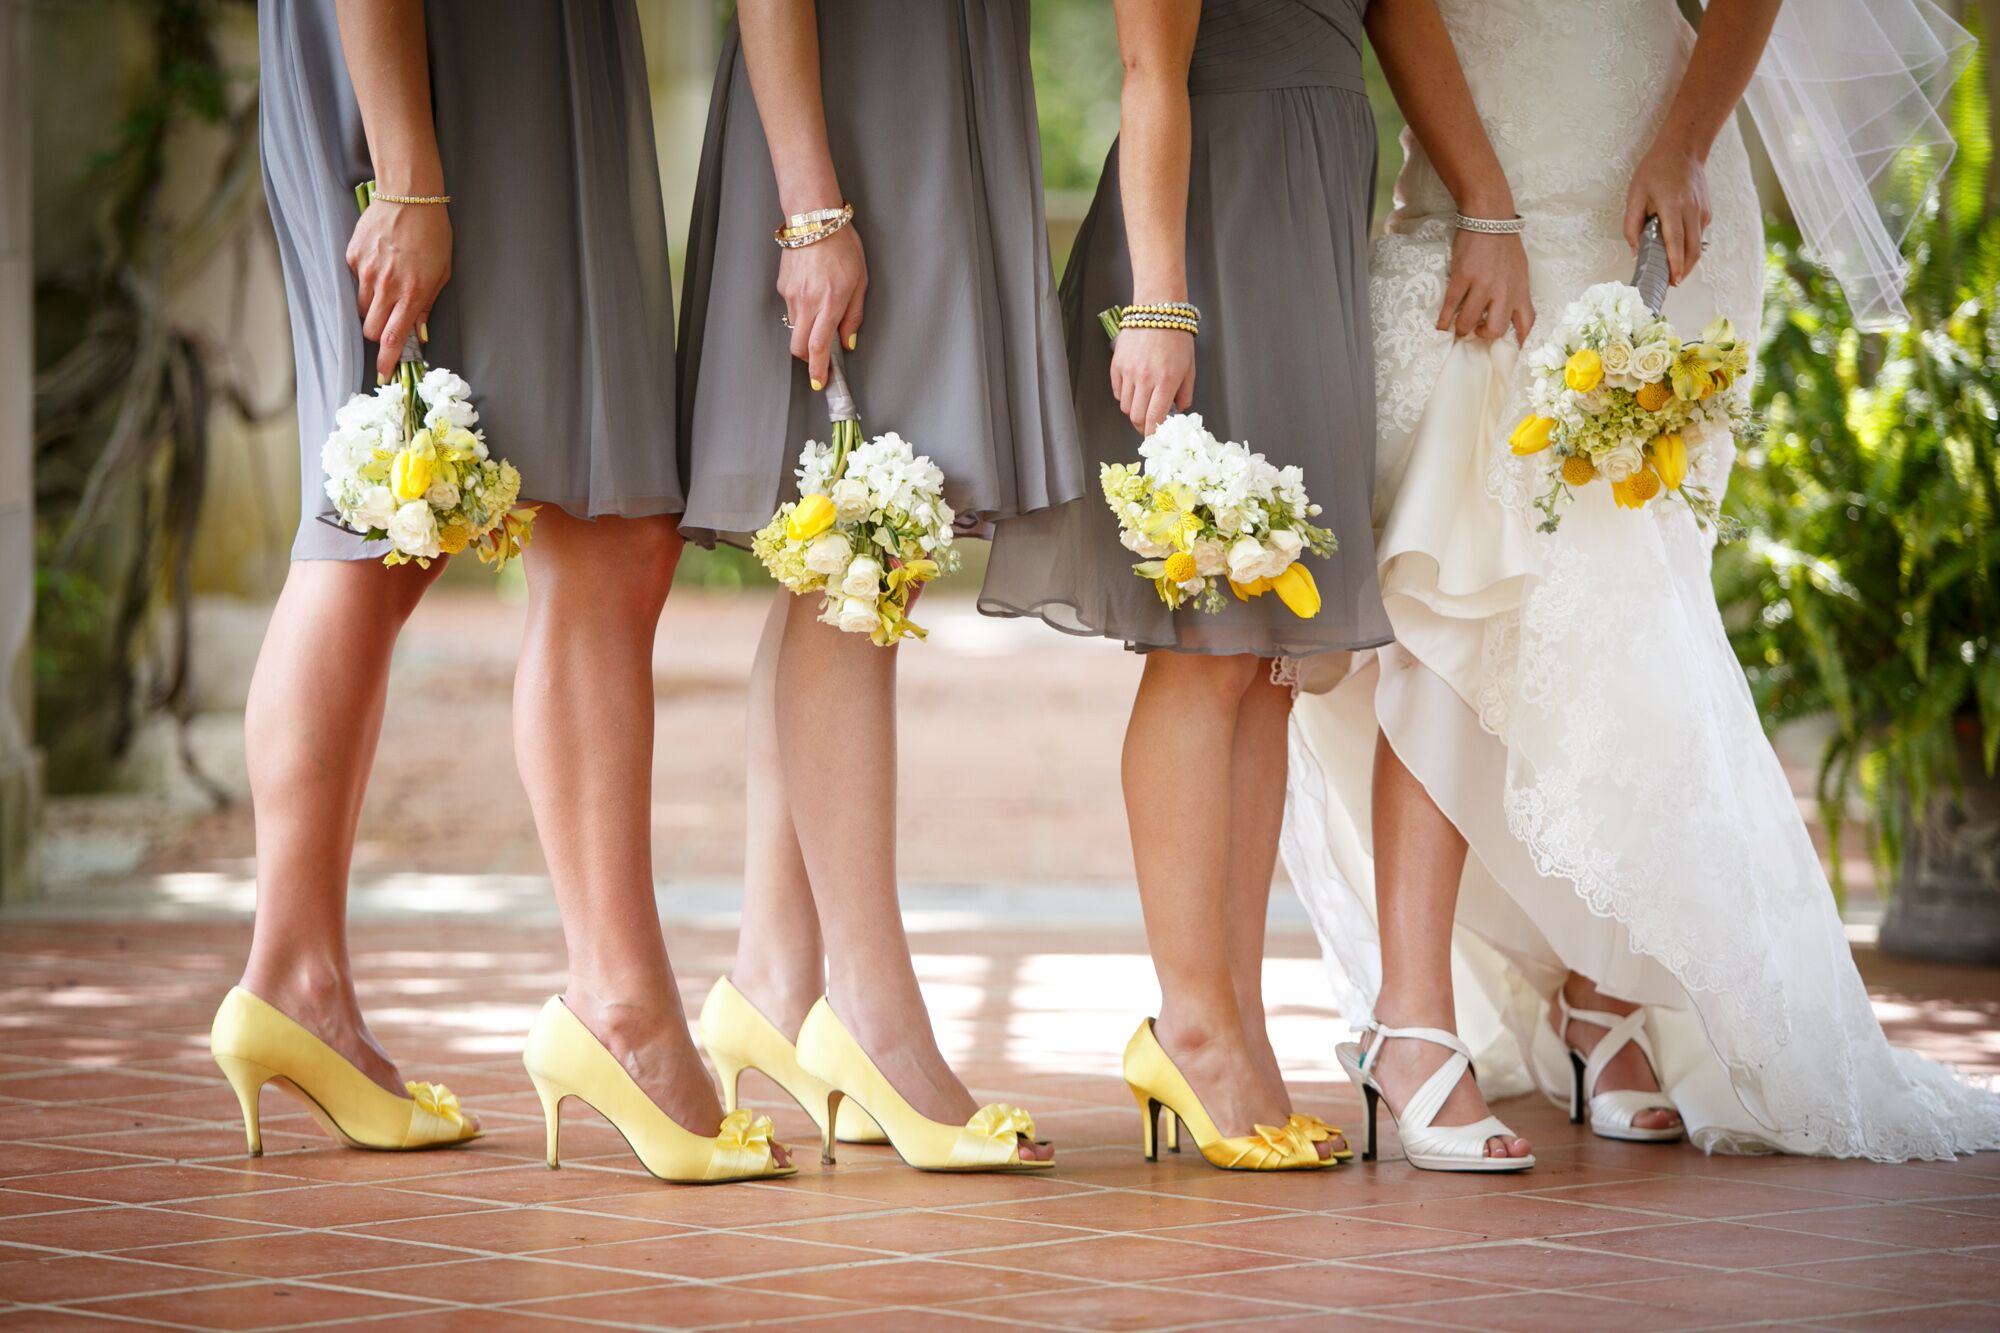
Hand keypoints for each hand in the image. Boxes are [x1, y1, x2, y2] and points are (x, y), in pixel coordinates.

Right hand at [347, 201, 451, 379]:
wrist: (409, 196)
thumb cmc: (433, 235)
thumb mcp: (441, 273)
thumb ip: (427, 305)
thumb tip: (417, 331)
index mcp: (412, 295)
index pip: (392, 339)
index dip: (386, 361)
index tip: (383, 375)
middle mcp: (386, 287)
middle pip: (370, 329)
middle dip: (378, 334)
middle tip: (387, 323)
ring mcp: (366, 272)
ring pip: (360, 308)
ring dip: (371, 308)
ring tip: (387, 287)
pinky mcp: (353, 257)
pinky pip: (355, 280)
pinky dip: (365, 279)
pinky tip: (380, 262)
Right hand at [778, 225, 865, 388]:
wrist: (815, 219)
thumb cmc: (842, 246)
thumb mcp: (860, 281)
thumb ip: (853, 316)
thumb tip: (847, 342)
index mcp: (830, 303)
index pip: (818, 347)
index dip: (817, 370)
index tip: (819, 383)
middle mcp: (807, 302)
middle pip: (798, 346)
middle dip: (807, 358)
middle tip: (819, 356)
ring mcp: (791, 294)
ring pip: (795, 327)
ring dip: (807, 329)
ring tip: (821, 308)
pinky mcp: (782, 286)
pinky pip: (791, 308)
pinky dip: (801, 310)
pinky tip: (812, 291)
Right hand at [1109, 326, 1194, 436]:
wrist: (1157, 311)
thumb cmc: (1176, 337)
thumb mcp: (1189, 367)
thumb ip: (1185, 393)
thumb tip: (1178, 410)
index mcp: (1165, 381)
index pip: (1154, 418)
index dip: (1153, 433)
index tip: (1155, 437)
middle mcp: (1145, 379)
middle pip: (1136, 417)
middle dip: (1142, 427)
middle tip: (1148, 426)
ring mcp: (1128, 372)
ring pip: (1125, 406)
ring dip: (1133, 411)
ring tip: (1143, 405)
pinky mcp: (1117, 365)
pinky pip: (1117, 391)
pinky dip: (1124, 396)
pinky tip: (1134, 391)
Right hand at [1438, 230, 1533, 342]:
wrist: (1490, 218)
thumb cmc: (1505, 243)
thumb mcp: (1519, 269)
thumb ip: (1515, 291)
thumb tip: (1506, 311)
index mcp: (1520, 290)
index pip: (1526, 324)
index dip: (1519, 341)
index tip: (1510, 350)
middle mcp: (1504, 292)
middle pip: (1495, 330)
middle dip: (1483, 336)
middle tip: (1476, 332)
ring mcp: (1482, 285)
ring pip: (1469, 322)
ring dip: (1461, 330)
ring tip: (1457, 328)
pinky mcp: (1463, 278)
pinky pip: (1451, 307)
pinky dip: (1444, 320)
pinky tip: (1441, 325)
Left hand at [1624, 136, 1710, 284]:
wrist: (1684, 149)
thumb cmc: (1656, 170)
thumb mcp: (1635, 194)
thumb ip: (1632, 224)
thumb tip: (1635, 251)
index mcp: (1672, 206)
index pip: (1676, 242)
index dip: (1675, 264)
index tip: (1674, 280)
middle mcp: (1692, 211)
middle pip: (1692, 250)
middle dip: (1683, 270)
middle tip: (1671, 283)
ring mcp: (1702, 212)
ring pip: (1698, 245)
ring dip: (1687, 262)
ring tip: (1674, 273)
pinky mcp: (1706, 212)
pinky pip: (1698, 234)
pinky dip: (1689, 246)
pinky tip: (1677, 248)